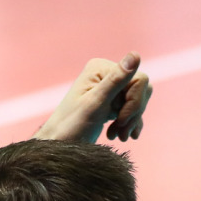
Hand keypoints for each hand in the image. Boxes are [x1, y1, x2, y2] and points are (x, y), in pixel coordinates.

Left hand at [34, 53, 152, 143]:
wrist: (59, 146)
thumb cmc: (73, 125)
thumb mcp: (97, 102)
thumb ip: (117, 80)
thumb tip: (135, 54)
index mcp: (101, 68)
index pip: (139, 79)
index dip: (135, 102)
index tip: (121, 120)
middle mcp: (106, 74)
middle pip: (141, 90)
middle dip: (133, 113)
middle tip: (121, 131)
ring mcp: (109, 89)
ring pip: (139, 101)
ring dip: (131, 121)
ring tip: (119, 136)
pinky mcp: (111, 103)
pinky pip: (133, 110)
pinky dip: (130, 124)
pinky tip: (121, 136)